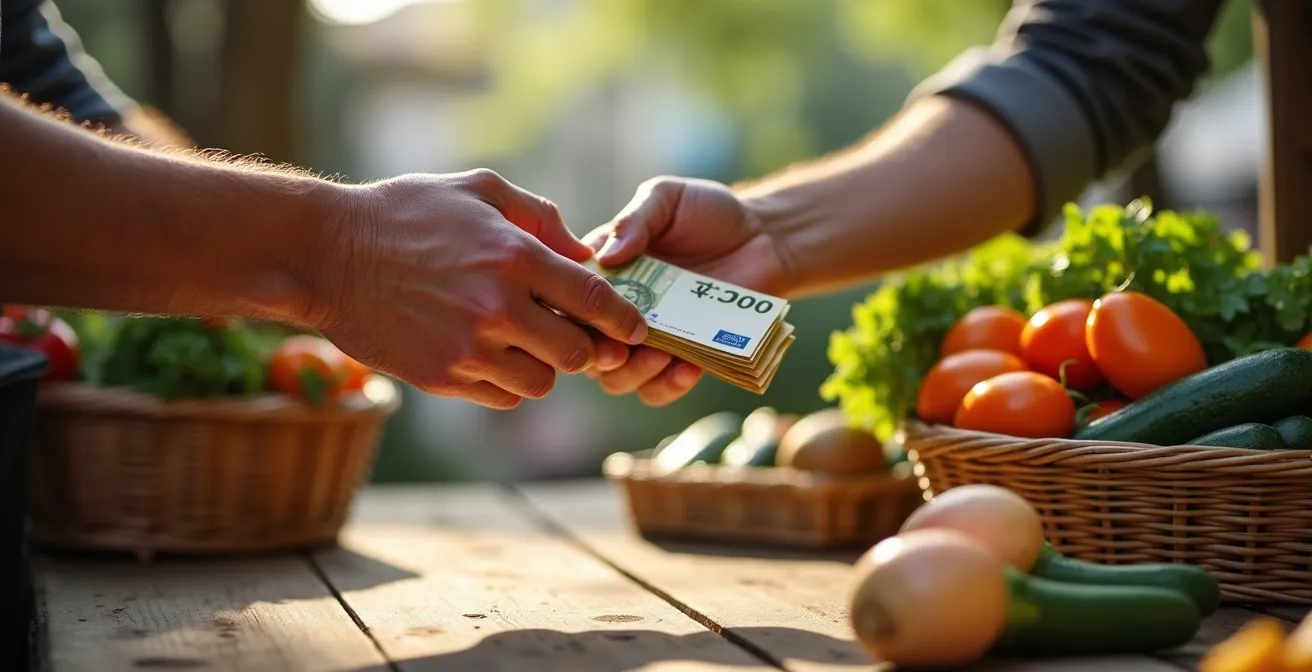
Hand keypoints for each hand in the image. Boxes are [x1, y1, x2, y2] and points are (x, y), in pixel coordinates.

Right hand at [309, 169, 647, 408]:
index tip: (636, 329)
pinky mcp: (441, 376)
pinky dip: (505, 383)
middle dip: (582, 346)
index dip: (624, 319)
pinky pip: (501, 396)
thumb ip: (538, 217)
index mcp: (514, 256)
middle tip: (569, 334)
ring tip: (521, 343)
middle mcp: (498, 306)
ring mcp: (468, 347)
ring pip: (541, 382)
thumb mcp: (477, 190)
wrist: (326, 253)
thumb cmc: (405, 212)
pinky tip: (487, 355)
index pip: (594, 299)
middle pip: (577, 353)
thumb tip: (584, 252)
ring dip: (541, 366)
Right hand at [582, 176, 790, 405]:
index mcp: (605, 272)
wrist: (764, 237)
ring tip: (659, 354)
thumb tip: (606, 256)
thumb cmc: (710, 212)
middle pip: (585, 347)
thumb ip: (634, 220)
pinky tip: (688, 367)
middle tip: (619, 346)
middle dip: (597, 354)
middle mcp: (619, 310)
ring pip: (617, 378)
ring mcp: (649, 338)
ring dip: (632, 373)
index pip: (568, 298)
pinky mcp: (683, 357)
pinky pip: (659, 389)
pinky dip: (668, 386)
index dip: (569, 310)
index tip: (586, 312)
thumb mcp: (667, 199)